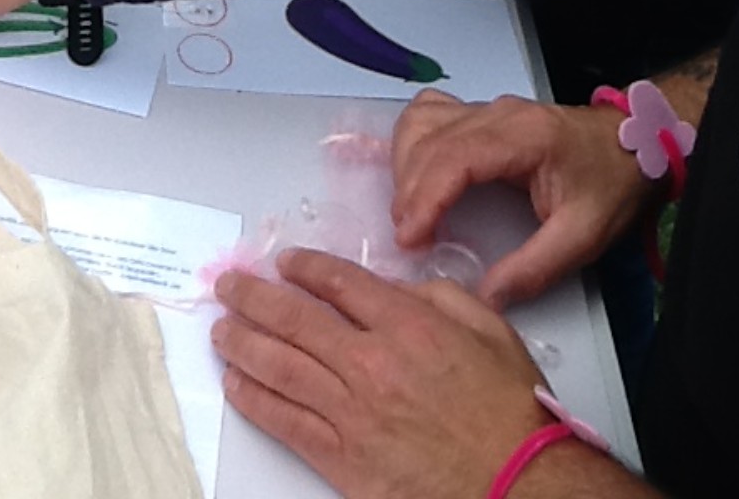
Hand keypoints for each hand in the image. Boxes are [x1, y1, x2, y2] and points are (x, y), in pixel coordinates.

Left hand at [213, 250, 546, 498]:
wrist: (518, 485)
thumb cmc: (509, 413)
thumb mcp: (489, 329)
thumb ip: (439, 295)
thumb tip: (395, 286)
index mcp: (406, 324)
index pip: (338, 282)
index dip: (304, 267)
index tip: (285, 262)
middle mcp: (371, 362)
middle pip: (295, 318)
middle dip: (254, 297)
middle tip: (229, 286)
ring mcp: (352, 411)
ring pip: (280, 366)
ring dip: (242, 343)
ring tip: (220, 328)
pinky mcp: (343, 458)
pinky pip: (286, 422)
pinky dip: (255, 399)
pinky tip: (236, 383)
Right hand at [391, 91, 655, 308]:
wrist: (635, 143)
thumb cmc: (612, 185)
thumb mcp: (584, 236)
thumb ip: (534, 269)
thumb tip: (484, 297)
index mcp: (524, 138)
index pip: (456, 157)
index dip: (426, 196)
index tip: (409, 237)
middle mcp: (497, 114)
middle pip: (431, 141)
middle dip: (410, 190)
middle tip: (408, 238)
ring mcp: (486, 107)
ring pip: (422, 122)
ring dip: (405, 165)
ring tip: (410, 211)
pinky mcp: (481, 112)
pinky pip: (430, 113)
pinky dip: (412, 140)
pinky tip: (414, 172)